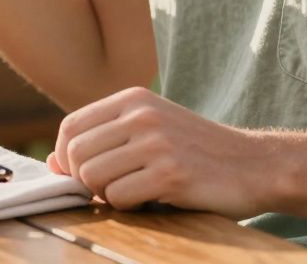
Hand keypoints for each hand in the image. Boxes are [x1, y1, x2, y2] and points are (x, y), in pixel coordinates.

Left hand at [49, 87, 270, 219]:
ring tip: (133, 192)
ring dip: (106, 195)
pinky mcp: (170, 174)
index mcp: (133, 98)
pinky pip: (119, 198)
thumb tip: (52, 162)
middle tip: (110, 189)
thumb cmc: (196, 152)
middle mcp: (142, 115)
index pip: (71, 126)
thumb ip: (103, 141)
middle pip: (76, 154)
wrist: (254, 165)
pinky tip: (153, 198)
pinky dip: (129, 206)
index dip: (65, 157)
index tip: (82, 174)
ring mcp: (156, 143)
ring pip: (93, 177)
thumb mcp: (149, 131)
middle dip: (84, 181)